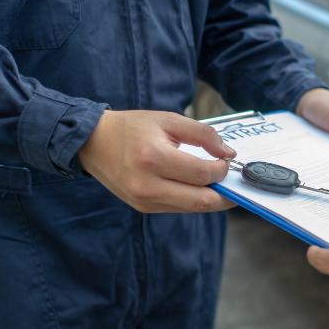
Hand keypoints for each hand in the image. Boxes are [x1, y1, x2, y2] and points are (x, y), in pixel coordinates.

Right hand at [78, 110, 235, 212]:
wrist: (93, 143)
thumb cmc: (133, 128)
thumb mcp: (168, 120)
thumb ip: (202, 135)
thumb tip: (228, 154)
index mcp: (154, 158)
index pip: (203, 174)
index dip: (223, 169)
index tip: (227, 160)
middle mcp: (148, 185)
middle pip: (202, 201)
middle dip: (226, 194)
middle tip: (235, 182)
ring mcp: (144, 200)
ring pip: (193, 208)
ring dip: (212, 198)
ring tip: (220, 183)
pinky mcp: (144, 208)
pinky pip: (179, 208)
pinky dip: (194, 199)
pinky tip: (198, 187)